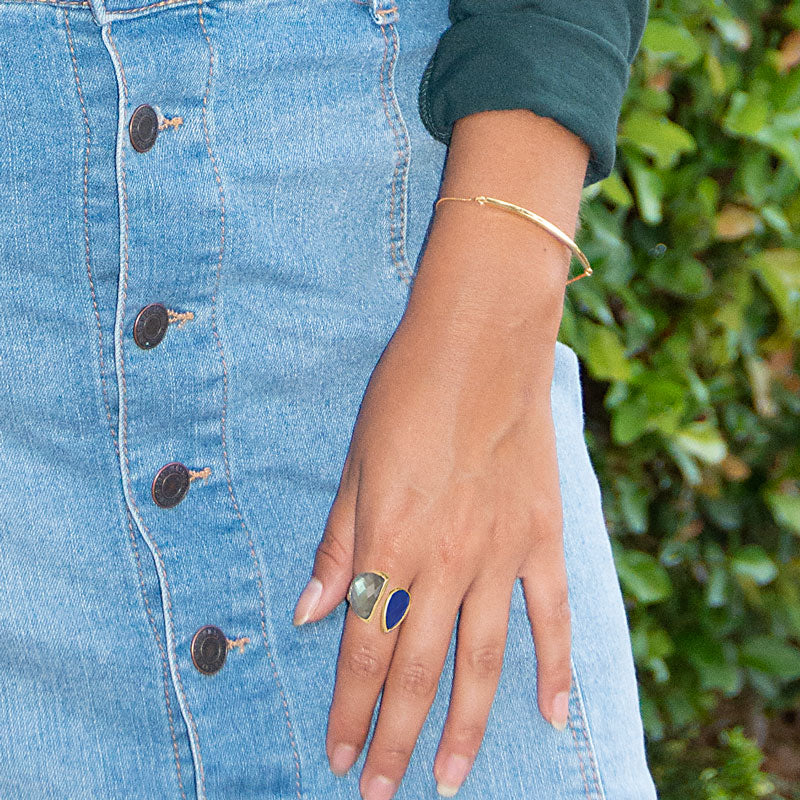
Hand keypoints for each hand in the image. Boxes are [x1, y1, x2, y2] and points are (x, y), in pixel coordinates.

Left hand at [291, 217, 572, 798]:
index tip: (339, 753)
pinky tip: (551, 716)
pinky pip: (553, 615)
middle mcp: (446, 561)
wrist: (482, 342)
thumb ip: (340, 542)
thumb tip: (314, 612)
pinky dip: (556, 668)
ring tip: (447, 777)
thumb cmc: (409, 392)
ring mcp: (501, 553)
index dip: (350, 708)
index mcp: (391, 543)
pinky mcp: (542, 535)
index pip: (364, 648)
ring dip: (463, 726)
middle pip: (416, 669)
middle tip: (382, 790)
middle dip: (395, 737)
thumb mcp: (357, 462)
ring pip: (482, 661)